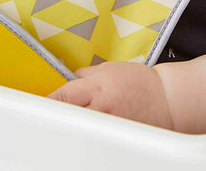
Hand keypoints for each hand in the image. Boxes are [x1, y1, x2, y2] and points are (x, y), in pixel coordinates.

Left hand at [49, 61, 173, 128]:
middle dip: (60, 113)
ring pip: (82, 128)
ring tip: (71, 123)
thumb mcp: (109, 68)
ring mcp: (110, 124)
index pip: (64, 95)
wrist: (167, 99)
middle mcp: (102, 107)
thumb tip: (69, 79)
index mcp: (97, 86)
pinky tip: (90, 132)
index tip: (38, 104)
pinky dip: (91, 134)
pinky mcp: (119, 137)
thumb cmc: (140, 82)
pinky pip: (99, 137)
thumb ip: (86, 75)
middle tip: (51, 114)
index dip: (48, 101)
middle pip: (70, 114)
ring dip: (75, 124)